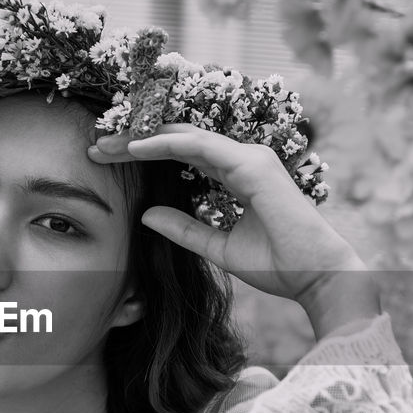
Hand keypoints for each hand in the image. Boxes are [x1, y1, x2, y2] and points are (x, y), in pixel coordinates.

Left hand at [88, 125, 369, 307]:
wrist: (315, 278)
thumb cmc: (279, 265)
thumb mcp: (217, 248)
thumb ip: (185, 230)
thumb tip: (146, 215)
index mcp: (237, 173)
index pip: (182, 151)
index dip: (144, 151)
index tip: (107, 158)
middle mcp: (242, 158)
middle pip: (178, 137)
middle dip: (135, 138)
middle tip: (96, 145)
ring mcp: (249, 157)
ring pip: (184, 134)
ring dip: (142, 136)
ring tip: (107, 143)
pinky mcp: (251, 165)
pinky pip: (199, 145)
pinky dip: (164, 143)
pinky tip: (135, 147)